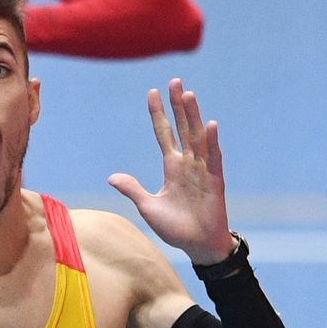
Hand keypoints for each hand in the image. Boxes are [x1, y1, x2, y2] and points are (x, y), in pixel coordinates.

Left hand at [108, 79, 234, 264]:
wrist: (197, 246)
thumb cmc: (175, 227)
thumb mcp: (147, 206)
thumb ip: (132, 189)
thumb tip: (111, 176)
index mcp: (172, 167)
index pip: (164, 134)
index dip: (158, 114)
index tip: (152, 92)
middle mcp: (188, 164)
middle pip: (182, 128)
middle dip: (178, 105)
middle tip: (174, 81)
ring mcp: (202, 170)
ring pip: (197, 137)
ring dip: (193, 116)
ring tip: (189, 95)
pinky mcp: (215, 181)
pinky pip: (213, 158)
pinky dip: (212, 142)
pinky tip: (210, 125)